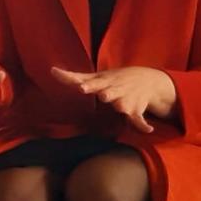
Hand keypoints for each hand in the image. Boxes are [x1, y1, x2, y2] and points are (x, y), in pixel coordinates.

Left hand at [51, 66, 175, 133]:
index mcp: (104, 83)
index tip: (81, 87)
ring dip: (122, 105)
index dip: (87, 86)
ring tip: (121, 107)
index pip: (93, 84)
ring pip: (124, 104)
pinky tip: (148, 130)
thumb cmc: (114, 80)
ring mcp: (126, 100)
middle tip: (103, 95)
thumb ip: (75, 77)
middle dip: (106, 93)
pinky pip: (139, 119)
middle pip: (109, 92)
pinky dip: (143, 125)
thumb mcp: (97, 77)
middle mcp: (115, 90)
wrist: (146, 80)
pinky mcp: (136, 110)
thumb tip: (52, 70)